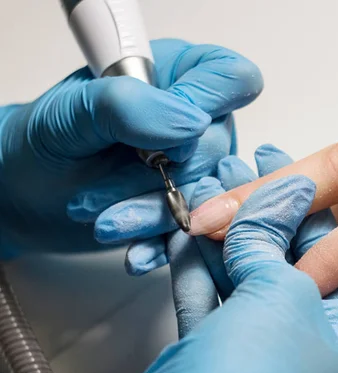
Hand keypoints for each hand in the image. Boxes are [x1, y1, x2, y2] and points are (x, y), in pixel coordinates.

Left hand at [0, 38, 261, 257]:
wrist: (25, 195)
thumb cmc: (43, 143)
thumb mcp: (70, 114)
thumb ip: (127, 106)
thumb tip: (191, 123)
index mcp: (176, 75)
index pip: (231, 77)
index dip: (211, 106)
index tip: (166, 137)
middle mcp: (192, 118)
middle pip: (218, 147)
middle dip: (163, 178)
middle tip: (105, 193)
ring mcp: (192, 165)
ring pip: (209, 195)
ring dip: (157, 216)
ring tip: (106, 222)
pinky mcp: (186, 204)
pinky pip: (197, 229)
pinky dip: (164, 244)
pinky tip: (135, 251)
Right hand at [124, 154, 337, 372]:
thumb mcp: (279, 298)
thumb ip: (276, 244)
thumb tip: (283, 193)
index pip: (331, 256)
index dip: (306, 207)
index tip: (286, 170)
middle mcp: (300, 350)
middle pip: (281, 262)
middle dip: (257, 214)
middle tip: (241, 171)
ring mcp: (253, 354)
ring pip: (238, 279)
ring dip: (221, 234)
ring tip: (207, 192)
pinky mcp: (209, 358)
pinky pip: (207, 302)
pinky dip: (196, 268)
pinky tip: (187, 235)